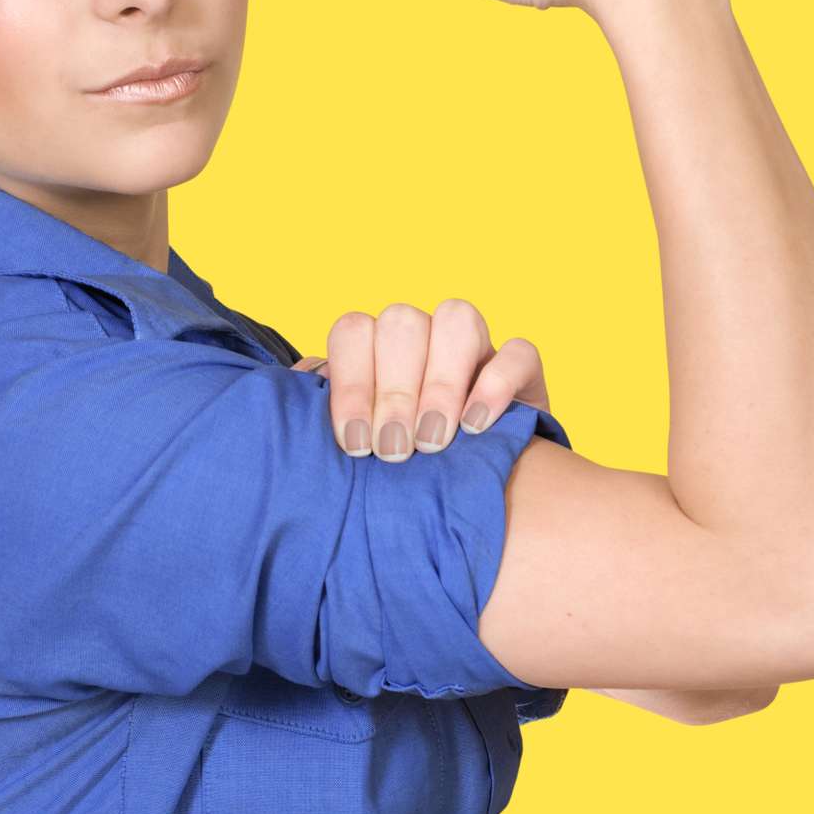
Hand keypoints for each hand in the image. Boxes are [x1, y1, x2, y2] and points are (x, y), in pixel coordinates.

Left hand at [290, 300, 548, 459]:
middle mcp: (423, 338)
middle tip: (393, 451)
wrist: (468, 495)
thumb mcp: (356, 444)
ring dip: (439, 382)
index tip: (354, 444)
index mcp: (375, 348)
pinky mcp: (524, 371)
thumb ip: (320, 417)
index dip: (351, 383)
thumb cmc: (396, 469)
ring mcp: (476, 348)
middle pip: (401, 322)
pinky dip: (496, 384)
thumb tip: (289, 401)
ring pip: (457, 318)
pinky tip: (477, 426)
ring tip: (433, 442)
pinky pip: (518, 351)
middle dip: (393, 390)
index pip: (353, 331)